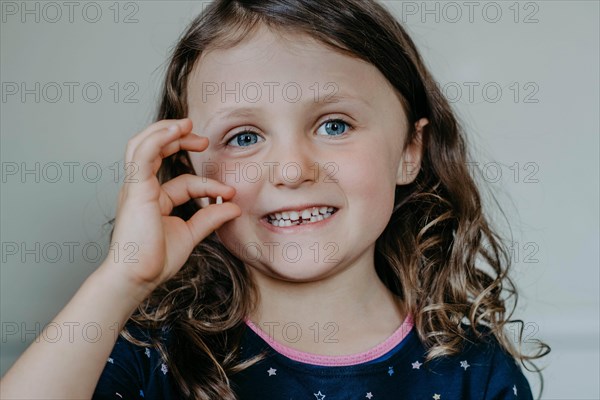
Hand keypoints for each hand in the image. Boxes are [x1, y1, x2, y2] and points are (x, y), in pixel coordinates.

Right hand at [103, 118, 240, 295]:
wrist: (136, 278)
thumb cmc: (154, 261)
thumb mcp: (190, 234)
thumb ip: (210, 218)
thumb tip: (234, 207)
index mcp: (154, 199)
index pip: (184, 182)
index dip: (208, 184)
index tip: (229, 193)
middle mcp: (142, 189)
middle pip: (156, 152)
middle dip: (179, 140)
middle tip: (204, 139)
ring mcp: (136, 187)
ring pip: (144, 145)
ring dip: (166, 131)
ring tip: (187, 124)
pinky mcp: (135, 188)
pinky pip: (143, 153)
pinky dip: (159, 138)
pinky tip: (177, 130)